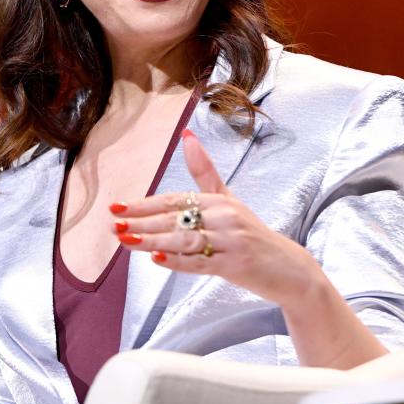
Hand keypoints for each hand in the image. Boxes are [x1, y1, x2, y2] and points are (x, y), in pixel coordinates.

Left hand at [111, 130, 318, 306]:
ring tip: (126, 241)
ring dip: (153, 241)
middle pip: (176, 218)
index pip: (175, 200)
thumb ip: (205, 173)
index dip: (145, 204)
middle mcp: (225, 217)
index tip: (118, 206)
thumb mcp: (229, 201)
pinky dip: (178, 261)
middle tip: (114, 223)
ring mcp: (231, 241)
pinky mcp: (235, 264)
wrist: (290, 269)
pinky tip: (156, 259)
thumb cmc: (252, 235)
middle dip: (141, 222)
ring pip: (184, 239)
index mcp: (220, 201)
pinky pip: (200, 263)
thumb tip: (186, 135)